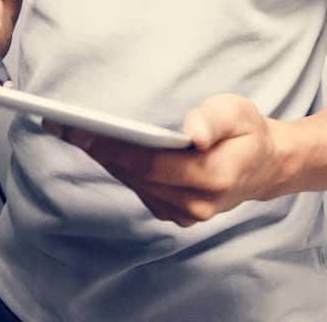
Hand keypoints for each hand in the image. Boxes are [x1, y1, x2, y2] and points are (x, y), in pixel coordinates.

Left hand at [45, 94, 288, 226]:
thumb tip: (193, 131)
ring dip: (102, 159)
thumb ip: (215, 119)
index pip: (149, 164)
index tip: (79, 130)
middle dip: (97, 149)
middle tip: (61, 125)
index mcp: (211, 178)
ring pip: (133, 183)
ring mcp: (185, 214)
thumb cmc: (249, 133)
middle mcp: (195, 204)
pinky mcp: (176, 214)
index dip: (112, 147)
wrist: (266, 166)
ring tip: (70, 132)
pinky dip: (119, 168)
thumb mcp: (239, 113)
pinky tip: (99, 147)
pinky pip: (139, 189)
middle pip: (134, 174)